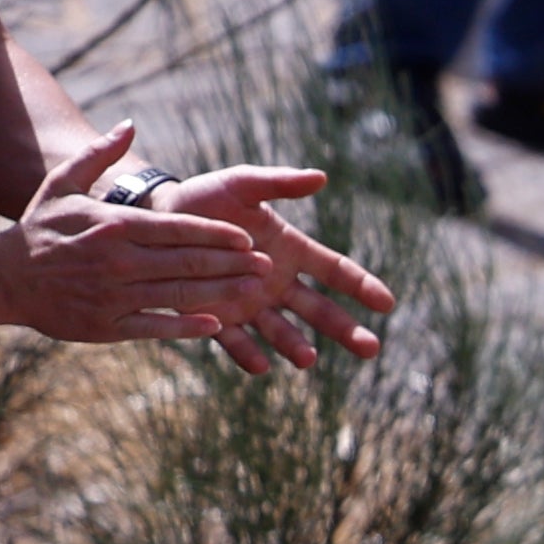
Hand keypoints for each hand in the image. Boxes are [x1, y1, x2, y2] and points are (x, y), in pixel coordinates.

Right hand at [0, 127, 275, 348]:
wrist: (2, 277)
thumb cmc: (40, 229)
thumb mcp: (61, 185)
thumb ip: (99, 155)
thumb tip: (131, 124)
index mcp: (114, 226)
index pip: (178, 228)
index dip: (216, 234)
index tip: (248, 237)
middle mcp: (117, 261)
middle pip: (187, 262)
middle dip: (231, 264)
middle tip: (266, 265)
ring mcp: (112, 296)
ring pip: (178, 295)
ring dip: (221, 293)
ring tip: (254, 289)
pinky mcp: (106, 326)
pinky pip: (154, 327)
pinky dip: (185, 327)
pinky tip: (215, 325)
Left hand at [160, 162, 393, 374]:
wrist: (155, 222)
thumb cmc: (203, 199)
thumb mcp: (241, 184)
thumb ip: (279, 183)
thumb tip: (321, 177)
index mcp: (290, 250)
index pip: (335, 271)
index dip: (362, 286)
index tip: (387, 303)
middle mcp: (276, 283)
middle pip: (320, 310)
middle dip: (346, 330)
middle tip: (371, 349)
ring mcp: (248, 303)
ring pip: (282, 331)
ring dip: (296, 345)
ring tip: (307, 360)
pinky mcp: (217, 319)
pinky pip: (237, 341)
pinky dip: (249, 354)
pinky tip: (261, 366)